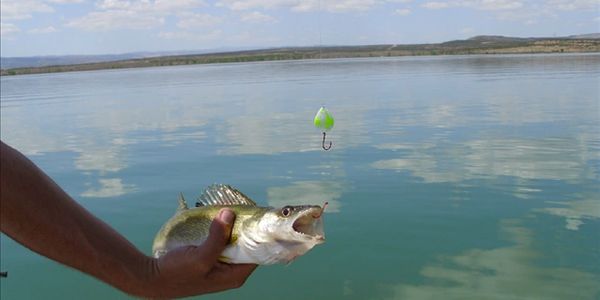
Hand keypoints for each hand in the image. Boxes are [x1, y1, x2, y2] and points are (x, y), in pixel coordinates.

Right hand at [142, 209, 256, 298]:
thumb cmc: (177, 273)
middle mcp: (232, 272)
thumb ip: (217, 237)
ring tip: (230, 209)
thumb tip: (229, 213)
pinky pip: (222, 241)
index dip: (258, 234)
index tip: (255, 215)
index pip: (258, 252)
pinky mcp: (211, 259)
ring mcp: (221, 265)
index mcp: (235, 276)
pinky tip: (217, 217)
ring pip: (233, 241)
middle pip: (247, 245)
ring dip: (231, 226)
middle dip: (244, 227)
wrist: (152, 279)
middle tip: (242, 207)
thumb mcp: (200, 257)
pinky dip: (220, 230)